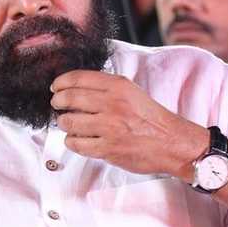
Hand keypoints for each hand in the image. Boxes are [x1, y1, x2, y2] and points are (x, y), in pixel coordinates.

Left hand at [50, 69, 207, 176]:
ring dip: (64, 123)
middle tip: (57, 105)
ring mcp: (109, 127)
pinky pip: (77, 143)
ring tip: (69, 123)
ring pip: (69, 122)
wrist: (172, 143)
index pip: (79, 78)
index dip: (61, 82)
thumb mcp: (132, 92)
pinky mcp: (108, 148)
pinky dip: (72, 141)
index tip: (56, 87)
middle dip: (58, 102)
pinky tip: (77, 139)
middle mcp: (112, 104)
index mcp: (118, 86)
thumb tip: (76, 89)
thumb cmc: (152, 119)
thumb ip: (107, 88)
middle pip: (69, 98)